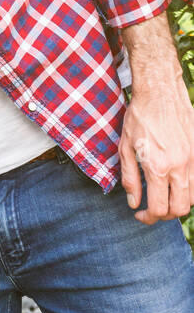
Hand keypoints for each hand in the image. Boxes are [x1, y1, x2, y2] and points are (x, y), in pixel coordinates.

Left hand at [120, 68, 193, 223]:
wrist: (161, 94)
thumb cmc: (139, 119)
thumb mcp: (125, 148)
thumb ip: (130, 178)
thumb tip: (133, 202)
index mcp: (158, 168)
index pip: (158, 207)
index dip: (148, 217)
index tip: (139, 214)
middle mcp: (180, 168)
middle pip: (179, 209)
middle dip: (164, 215)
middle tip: (151, 211)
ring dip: (178, 204)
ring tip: (163, 199)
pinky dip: (190, 192)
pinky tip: (176, 186)